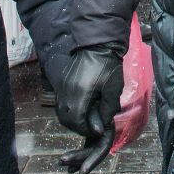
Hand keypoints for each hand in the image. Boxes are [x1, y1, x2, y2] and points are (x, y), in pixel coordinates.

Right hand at [56, 47, 122, 173]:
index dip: (85, 130)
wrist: (98, 43)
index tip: (96, 129)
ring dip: (71, 117)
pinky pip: (61, 100)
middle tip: (91, 125)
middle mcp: (66, 90)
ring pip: (61, 110)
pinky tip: (81, 104)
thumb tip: (99, 128)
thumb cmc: (108, 66)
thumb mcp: (113, 91)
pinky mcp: (62, 79)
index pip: (76, 122)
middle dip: (77, 126)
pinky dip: (68, 107)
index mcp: (79, 94)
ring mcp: (62, 84)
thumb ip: (106, 112)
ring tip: (86, 116)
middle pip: (65, 118)